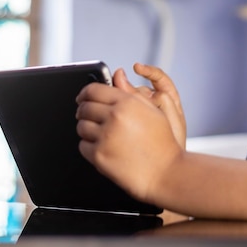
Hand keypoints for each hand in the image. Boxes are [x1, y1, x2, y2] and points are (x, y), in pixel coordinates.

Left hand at [75, 69, 182, 201]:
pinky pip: (83, 146)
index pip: (93, 90)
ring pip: (81, 126)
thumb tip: (117, 74)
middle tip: (91, 116)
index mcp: (127, 102)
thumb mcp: (153, 109)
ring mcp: (106, 136)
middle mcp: (115, 117)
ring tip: (101, 134)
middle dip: (84, 111)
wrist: (166, 172)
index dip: (85, 93)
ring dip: (87, 129)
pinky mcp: (99, 155)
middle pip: (84, 108)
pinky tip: (104, 147)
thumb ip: (130, 91)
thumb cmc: (162, 142)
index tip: (83, 97)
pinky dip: (89, 146)